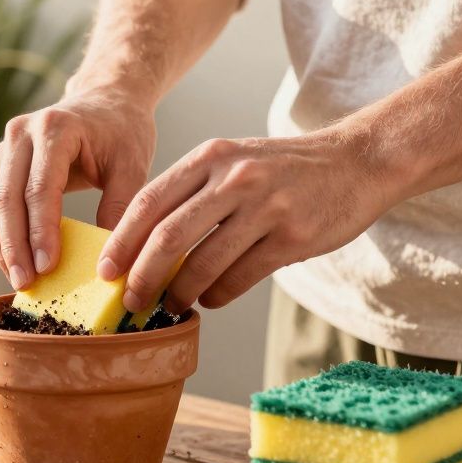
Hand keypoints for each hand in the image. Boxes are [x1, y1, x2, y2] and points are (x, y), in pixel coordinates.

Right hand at [0, 89, 156, 288]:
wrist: (107, 100)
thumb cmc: (122, 132)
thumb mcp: (132, 166)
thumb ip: (120, 208)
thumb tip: (107, 262)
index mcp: (55, 128)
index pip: (40, 188)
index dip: (40, 231)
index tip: (47, 267)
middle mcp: (21, 133)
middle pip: (6, 197)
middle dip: (14, 246)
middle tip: (26, 283)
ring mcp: (6, 145)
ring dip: (1, 245)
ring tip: (18, 280)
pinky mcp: (1, 162)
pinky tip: (14, 262)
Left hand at [97, 129, 397, 311]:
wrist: (356, 162)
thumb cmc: (282, 170)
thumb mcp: (233, 161)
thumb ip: (192, 193)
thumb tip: (142, 246)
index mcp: (211, 157)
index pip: (149, 201)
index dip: (121, 240)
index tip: (104, 270)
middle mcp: (235, 178)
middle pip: (168, 235)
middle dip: (142, 275)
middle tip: (130, 300)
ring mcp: (266, 206)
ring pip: (203, 262)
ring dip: (180, 293)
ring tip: (171, 305)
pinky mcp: (292, 236)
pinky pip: (240, 277)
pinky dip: (217, 295)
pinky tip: (209, 300)